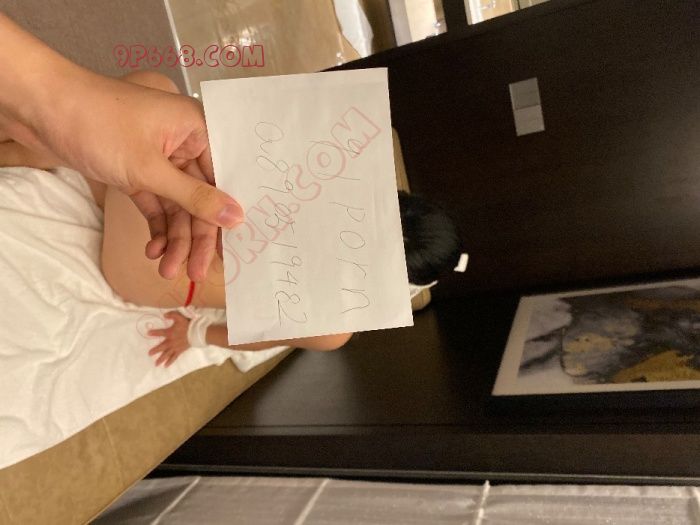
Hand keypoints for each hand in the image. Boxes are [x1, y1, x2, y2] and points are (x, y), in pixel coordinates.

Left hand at [0, 14, 243, 280]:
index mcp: (198, 129)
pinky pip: (155, 203)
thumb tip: (237, 217)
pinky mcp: (137, 169)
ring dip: (173, 238)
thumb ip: (195, 197)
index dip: (225, 216)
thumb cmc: (98, 125)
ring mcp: (160, 157)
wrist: (40, 109)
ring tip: (166, 269)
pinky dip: (155, 226)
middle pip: (199, 198)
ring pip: (176, 205)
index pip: (223, 179)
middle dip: (195, 237)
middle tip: (196, 273)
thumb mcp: (151, 169)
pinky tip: (152, 250)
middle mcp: (184, 143)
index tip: (231, 252)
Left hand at [148, 311, 190, 366]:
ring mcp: (175, 347)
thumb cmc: (188, 325)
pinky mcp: (179, 351)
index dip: (154, 332)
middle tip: (149, 354)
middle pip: (161, 347)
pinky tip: (166, 366)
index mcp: (170, 333)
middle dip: (155, 350)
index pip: (160, 333)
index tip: (148, 333)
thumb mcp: (180, 317)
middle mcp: (171, 341)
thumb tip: (164, 315)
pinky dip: (170, 361)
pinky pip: (174, 357)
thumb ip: (172, 315)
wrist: (196, 333)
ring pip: (167, 354)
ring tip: (156, 364)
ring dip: (161, 359)